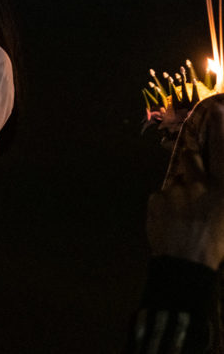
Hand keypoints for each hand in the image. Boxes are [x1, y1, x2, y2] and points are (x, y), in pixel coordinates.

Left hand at [148, 95, 223, 268]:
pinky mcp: (156, 198)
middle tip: (189, 165)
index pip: (222, 152)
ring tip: (184, 218)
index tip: (217, 108)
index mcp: (222, 190)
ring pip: (175, 183)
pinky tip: (171, 224)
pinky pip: (161, 198)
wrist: (186, 263)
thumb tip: (213, 185)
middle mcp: (199, 184)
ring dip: (178, 194)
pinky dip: (165, 207)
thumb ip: (219, 193)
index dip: (220, 128)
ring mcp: (175, 190)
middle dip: (190, 154)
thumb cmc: (215, 245)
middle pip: (191, 157)